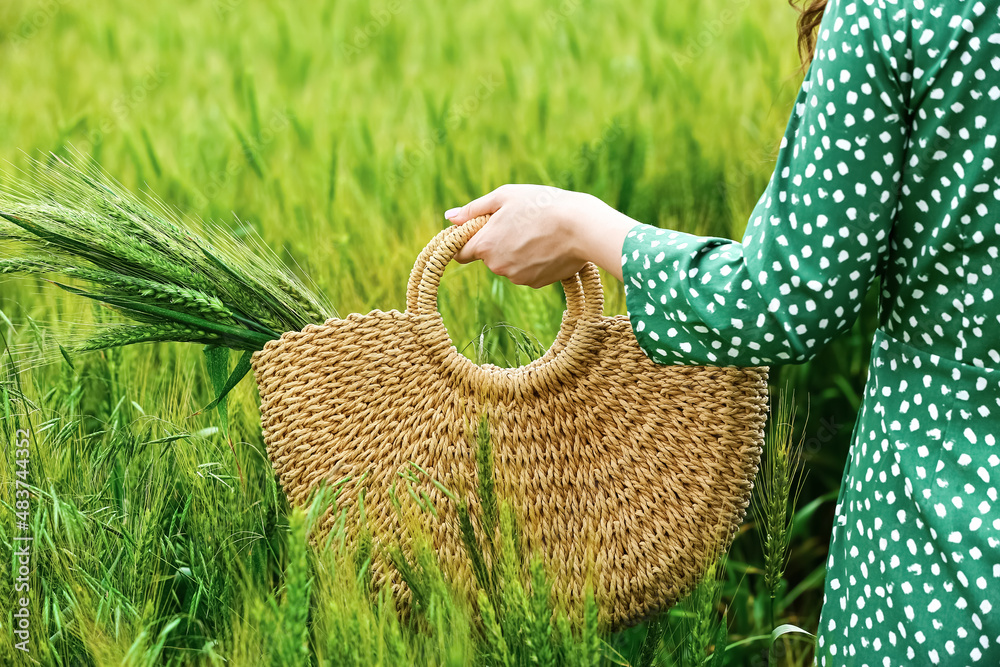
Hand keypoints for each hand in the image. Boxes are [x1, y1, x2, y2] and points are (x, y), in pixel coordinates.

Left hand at [444, 184, 635, 286]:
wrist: (581, 227)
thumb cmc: (541, 205)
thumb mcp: (504, 196)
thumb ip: (473, 209)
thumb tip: (449, 217)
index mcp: (485, 245)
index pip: (460, 252)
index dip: (465, 241)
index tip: (474, 231)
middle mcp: (497, 266)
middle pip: (487, 257)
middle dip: (497, 242)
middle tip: (518, 221)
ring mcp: (517, 277)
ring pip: (509, 264)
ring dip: (516, 250)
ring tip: (537, 230)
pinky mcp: (536, 283)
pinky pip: (527, 271)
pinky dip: (533, 259)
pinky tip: (548, 244)